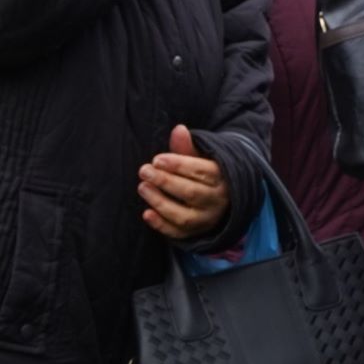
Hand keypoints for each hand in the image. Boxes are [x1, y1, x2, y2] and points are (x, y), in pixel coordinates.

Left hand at [139, 125, 229, 240]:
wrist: (220, 200)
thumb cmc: (203, 174)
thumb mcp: (199, 158)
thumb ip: (186, 147)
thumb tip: (179, 129)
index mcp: (221, 178)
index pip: (200, 171)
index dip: (178, 165)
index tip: (157, 159)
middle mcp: (216, 200)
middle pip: (191, 193)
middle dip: (165, 181)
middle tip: (144, 171)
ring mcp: (206, 219)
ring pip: (184, 216)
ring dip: (160, 202)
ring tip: (142, 187)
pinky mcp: (195, 233)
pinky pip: (177, 233)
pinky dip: (161, 225)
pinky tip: (146, 214)